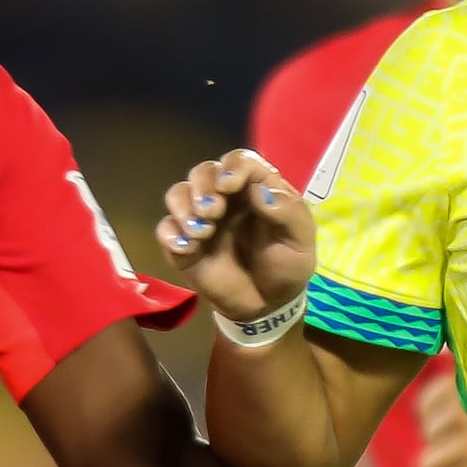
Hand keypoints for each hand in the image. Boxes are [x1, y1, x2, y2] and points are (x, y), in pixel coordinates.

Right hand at [154, 148, 313, 337]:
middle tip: (213, 210)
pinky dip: (171, 234)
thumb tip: (260, 190)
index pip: (239, 161)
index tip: (230, 185)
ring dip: (184, 206)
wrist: (268, 305)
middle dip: (204, 185)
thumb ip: (287, 213)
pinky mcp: (184, 244)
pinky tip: (186, 248)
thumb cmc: (287, 266)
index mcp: (255, 187)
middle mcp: (225, 197)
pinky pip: (166, 229)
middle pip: (204, 171)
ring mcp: (202, 219)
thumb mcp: (300, 241)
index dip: (232, 167)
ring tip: (201, 231)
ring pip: (179, 193)